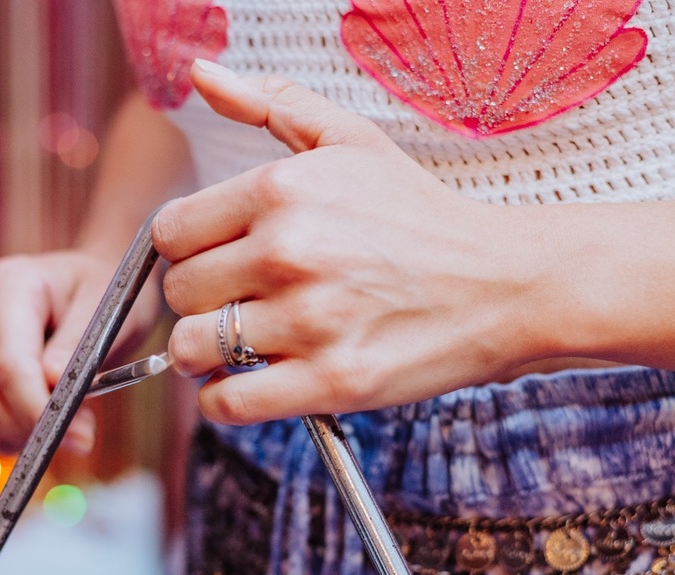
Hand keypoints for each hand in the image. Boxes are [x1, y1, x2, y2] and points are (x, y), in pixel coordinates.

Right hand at [0, 250, 158, 452]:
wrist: (95, 283)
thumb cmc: (109, 294)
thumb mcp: (109, 312)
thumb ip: (78, 347)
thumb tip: (51, 383)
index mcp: (10, 283)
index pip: (10, 365)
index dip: (39, 410)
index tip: (82, 439)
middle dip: (26, 428)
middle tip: (80, 440)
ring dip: (19, 435)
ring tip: (69, 428)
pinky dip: (11, 433)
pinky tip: (46, 424)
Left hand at [156, 60, 553, 424]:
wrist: (505, 283)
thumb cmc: (422, 215)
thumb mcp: (352, 140)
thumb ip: (271, 103)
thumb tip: (201, 71)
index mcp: (281, 190)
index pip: (170, 231)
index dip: (186, 250)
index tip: (216, 261)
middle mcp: (287, 252)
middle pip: (177, 292)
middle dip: (199, 300)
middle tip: (237, 302)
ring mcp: (309, 322)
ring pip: (192, 349)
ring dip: (205, 353)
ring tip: (241, 345)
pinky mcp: (332, 382)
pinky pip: (228, 403)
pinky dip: (223, 401)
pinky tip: (247, 383)